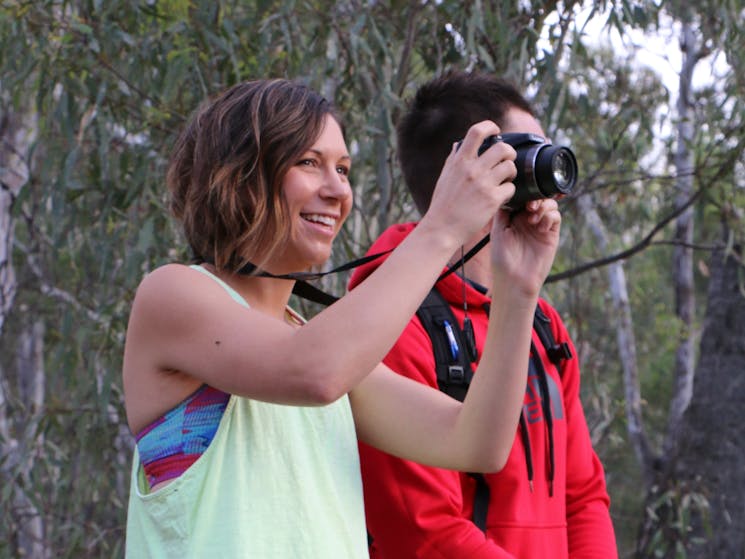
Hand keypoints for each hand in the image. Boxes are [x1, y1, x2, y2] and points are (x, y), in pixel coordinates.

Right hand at [421, 121, 516, 246]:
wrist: (442, 229)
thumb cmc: (442, 205)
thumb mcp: (444, 177)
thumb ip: (454, 159)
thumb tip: (458, 144)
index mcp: (459, 161)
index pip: (477, 132)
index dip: (490, 127)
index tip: (496, 131)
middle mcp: (472, 169)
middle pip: (502, 147)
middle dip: (509, 153)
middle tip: (506, 161)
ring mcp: (483, 184)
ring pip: (510, 166)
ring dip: (511, 173)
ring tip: (505, 180)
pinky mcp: (492, 200)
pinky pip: (511, 188)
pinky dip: (508, 192)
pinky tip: (501, 197)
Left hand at [489, 198, 561, 297]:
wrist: (515, 279)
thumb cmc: (502, 259)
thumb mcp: (497, 231)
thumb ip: (503, 212)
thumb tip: (507, 193)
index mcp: (513, 218)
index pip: (523, 198)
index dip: (525, 193)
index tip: (522, 194)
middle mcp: (527, 220)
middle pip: (537, 198)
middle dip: (535, 197)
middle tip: (530, 206)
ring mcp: (540, 226)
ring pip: (549, 205)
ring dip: (543, 206)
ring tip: (533, 218)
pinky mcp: (551, 234)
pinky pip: (556, 217)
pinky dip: (550, 216)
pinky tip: (540, 226)